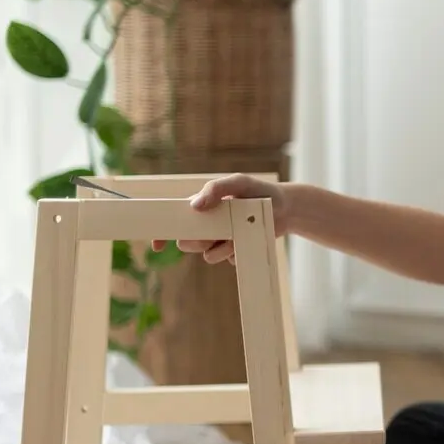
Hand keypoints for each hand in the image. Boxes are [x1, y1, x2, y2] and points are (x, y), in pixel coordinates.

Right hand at [151, 173, 291, 264]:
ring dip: (221, 248)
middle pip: (187, 244)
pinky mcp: (235, 252)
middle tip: (216, 231)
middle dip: (198, 241)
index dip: (161, 235)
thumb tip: (194, 206)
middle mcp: (207, 226)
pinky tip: (247, 239)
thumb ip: (216, 189)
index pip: (174, 222)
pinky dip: (236, 253)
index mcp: (201, 208)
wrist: (286, 208)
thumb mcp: (238, 183)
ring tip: (237, 233)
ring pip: (208, 256)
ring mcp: (221, 240)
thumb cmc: (260, 191)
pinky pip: (228, 261)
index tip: (157, 246)